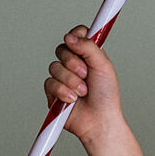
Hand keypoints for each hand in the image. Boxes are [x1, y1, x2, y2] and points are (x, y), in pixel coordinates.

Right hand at [44, 26, 143, 155]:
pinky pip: (49, 83)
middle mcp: (74, 64)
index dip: (75, 36)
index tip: (78, 42)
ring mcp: (62, 77)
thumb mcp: (103, 67)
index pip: (76, 35)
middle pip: (61, 49)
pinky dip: (62, 92)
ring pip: (54, 67)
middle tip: (86, 75)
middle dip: (73, 63)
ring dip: (70, 81)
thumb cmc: (106, 96)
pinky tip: (72, 100)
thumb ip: (89, 47)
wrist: (99, 120)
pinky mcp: (52, 91)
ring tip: (83, 92)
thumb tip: (70, 36)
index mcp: (87, 55)